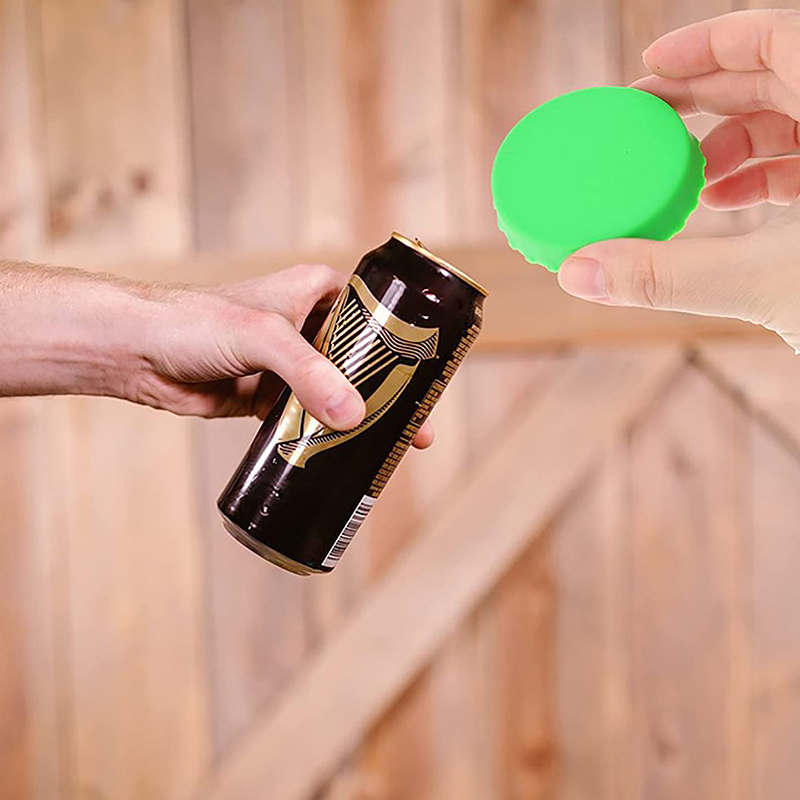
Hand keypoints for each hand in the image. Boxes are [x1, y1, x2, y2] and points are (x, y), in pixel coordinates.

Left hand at [0, 261, 433, 447]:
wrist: (138, 351)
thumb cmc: (195, 322)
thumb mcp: (263, 338)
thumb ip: (309, 375)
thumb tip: (354, 419)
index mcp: (319, 290)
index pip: (380, 316)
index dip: (409, 348)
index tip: (431, 380)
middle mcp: (310, 324)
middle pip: (366, 362)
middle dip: (392, 395)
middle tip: (420, 429)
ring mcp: (290, 364)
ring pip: (339, 393)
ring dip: (362, 420)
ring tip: (393, 450)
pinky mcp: (270, 397)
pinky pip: (309, 418)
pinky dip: (327, 437)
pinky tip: (348, 457)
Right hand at [557, 10, 799, 349]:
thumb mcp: (768, 282)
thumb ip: (666, 274)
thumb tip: (578, 271)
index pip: (781, 34)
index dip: (710, 39)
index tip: (650, 63)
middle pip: (779, 73)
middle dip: (706, 95)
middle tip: (644, 119)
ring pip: (794, 119)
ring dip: (731, 142)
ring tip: (685, 178)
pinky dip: (762, 176)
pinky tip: (723, 205)